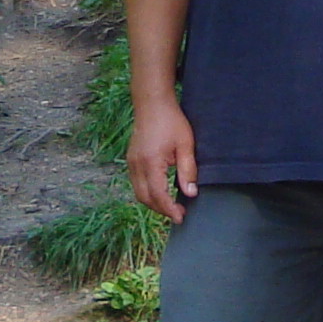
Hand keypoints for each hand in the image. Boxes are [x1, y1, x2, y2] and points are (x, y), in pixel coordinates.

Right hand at [128, 96, 199, 222]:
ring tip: (171, 206)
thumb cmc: (171, 121)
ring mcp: (131, 162)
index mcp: (151, 162)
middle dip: (161, 210)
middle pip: (145, 198)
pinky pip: (136, 183)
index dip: (169, 209)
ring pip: (138, 193)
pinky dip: (148, 193)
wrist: (152, 104)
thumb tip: (191, 194)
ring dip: (154, 203)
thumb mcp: (186, 145)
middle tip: (179, 214)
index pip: (158, 195)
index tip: (181, 217)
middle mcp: (137, 165)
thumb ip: (188, 170)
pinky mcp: (131, 160)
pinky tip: (161, 192)